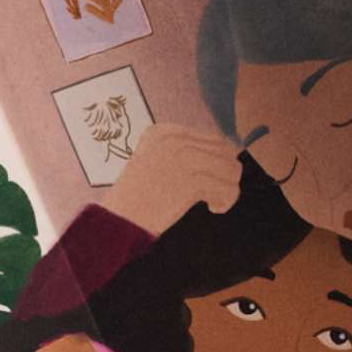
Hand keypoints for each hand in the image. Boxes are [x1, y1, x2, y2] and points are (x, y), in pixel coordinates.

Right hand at [99, 124, 242, 237]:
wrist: (119, 219)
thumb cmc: (137, 197)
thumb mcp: (153, 161)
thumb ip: (183, 152)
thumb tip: (229, 152)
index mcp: (165, 132)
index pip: (213, 138)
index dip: (218, 161)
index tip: (205, 179)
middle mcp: (176, 139)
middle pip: (226, 151)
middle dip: (225, 174)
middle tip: (212, 192)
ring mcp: (185, 159)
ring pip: (231, 168)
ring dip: (227, 188)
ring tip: (212, 201)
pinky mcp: (193, 181)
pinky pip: (228, 188)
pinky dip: (225, 201)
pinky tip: (213, 208)